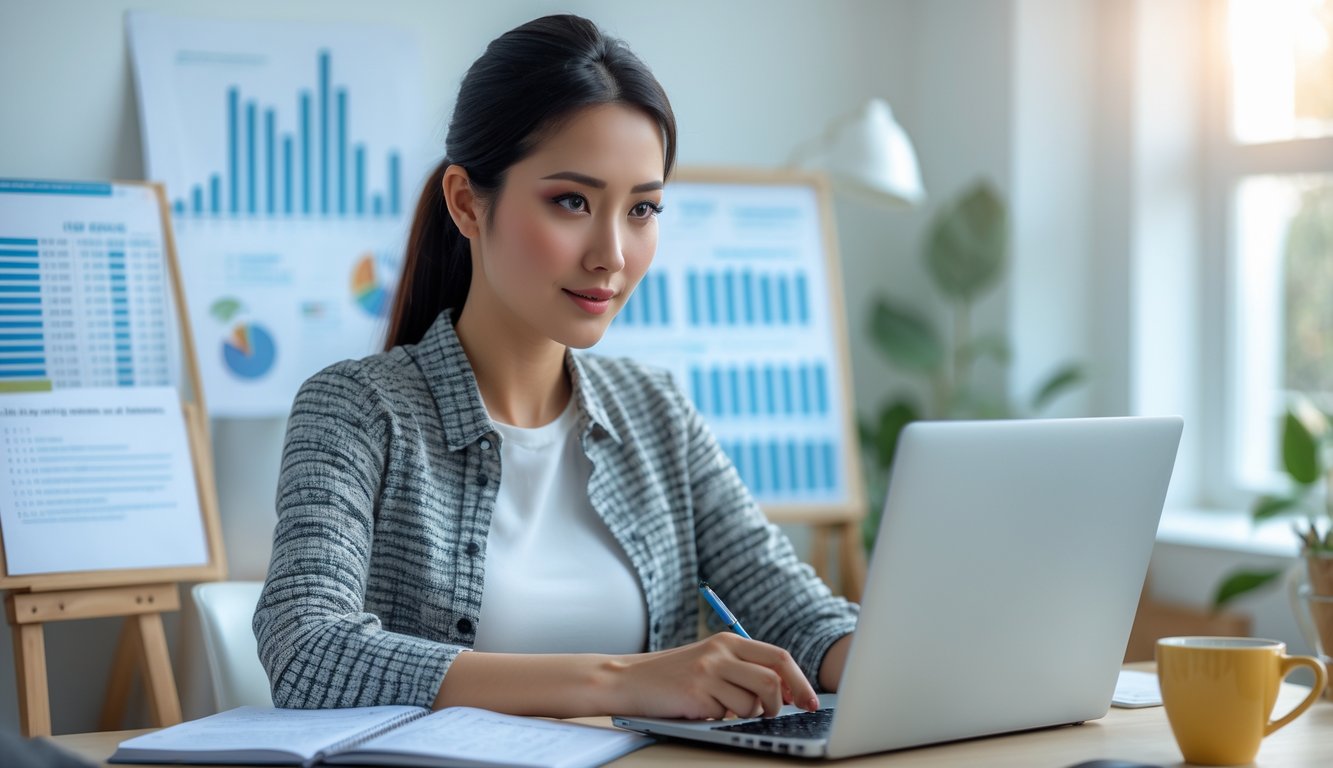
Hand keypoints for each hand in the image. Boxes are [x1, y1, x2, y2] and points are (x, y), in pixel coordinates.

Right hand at [605, 633, 818, 719]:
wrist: (628, 680)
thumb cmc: (673, 677)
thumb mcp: (711, 662)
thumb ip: (742, 670)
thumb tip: (785, 692)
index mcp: (729, 641)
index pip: (779, 657)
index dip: (800, 681)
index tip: (810, 701)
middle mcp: (721, 652)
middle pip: (774, 678)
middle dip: (785, 701)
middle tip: (782, 714)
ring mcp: (709, 672)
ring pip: (755, 701)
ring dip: (751, 714)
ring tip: (730, 711)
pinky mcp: (696, 693)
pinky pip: (728, 714)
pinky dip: (724, 719)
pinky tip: (704, 711)